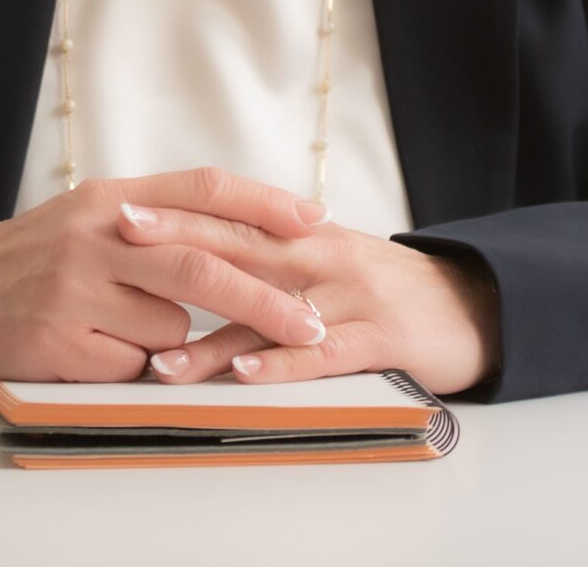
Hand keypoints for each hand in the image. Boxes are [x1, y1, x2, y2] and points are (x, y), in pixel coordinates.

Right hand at [0, 167, 333, 383]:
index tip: (316, 222)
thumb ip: (158, 221)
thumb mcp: (90, 218)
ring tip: (129, 331)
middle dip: (267, 299)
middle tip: (312, 324)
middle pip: (202, 264)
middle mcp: (95, 236)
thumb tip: (249, 238)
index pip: (202, 189)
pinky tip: (97, 353)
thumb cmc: (33, 257)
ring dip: (175, 344)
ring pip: (171, 328)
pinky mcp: (56, 342)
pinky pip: (132, 367)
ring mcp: (74, 289)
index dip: (264, 203)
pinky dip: (133, 369)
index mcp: (110, 199)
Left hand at [117, 195, 501, 397]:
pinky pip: (323, 354)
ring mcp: (350, 295)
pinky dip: (281, 364)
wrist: (471, 304)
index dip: (176, 213)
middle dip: (177, 243)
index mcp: (304, 235)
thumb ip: (266, 254)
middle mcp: (322, 255)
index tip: (116, 211)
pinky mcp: (380, 338)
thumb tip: (193, 253)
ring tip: (159, 360)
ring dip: (212, 336)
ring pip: (272, 312)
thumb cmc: (383, 289)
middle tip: (119, 243)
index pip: (231, 216)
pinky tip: (244, 376)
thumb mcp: (323, 258)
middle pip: (240, 245)